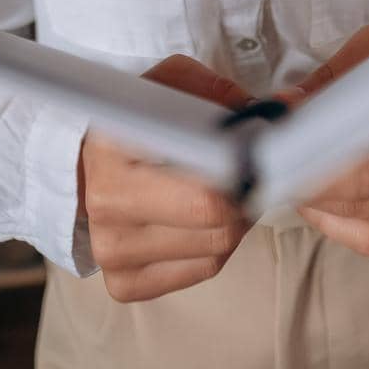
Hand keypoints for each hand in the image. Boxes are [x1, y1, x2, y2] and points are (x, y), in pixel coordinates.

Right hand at [79, 55, 253, 301]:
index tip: (254, 156)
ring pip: (215, 249)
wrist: (89, 164)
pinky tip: (204, 223)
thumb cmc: (138, 121)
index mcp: (114, 145)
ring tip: (224, 193)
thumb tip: (280, 110)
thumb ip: (219, 94)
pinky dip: (216, 248)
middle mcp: (106, 202)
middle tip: (246, 175)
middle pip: (214, 218)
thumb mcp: (170, 85)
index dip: (239, 168)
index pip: (198, 179)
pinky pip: (202, 271)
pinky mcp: (123, 283)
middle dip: (243, 195)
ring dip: (234, 222)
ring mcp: (111, 249)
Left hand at [285, 25, 368, 257]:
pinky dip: (336, 225)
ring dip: (314, 198)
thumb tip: (282, 108)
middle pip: (361, 189)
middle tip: (271, 165)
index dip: (312, 154)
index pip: (365, 152)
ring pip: (360, 216)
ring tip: (290, 174)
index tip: (273, 149)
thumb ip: (331, 80)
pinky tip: (316, 205)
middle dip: (305, 177)